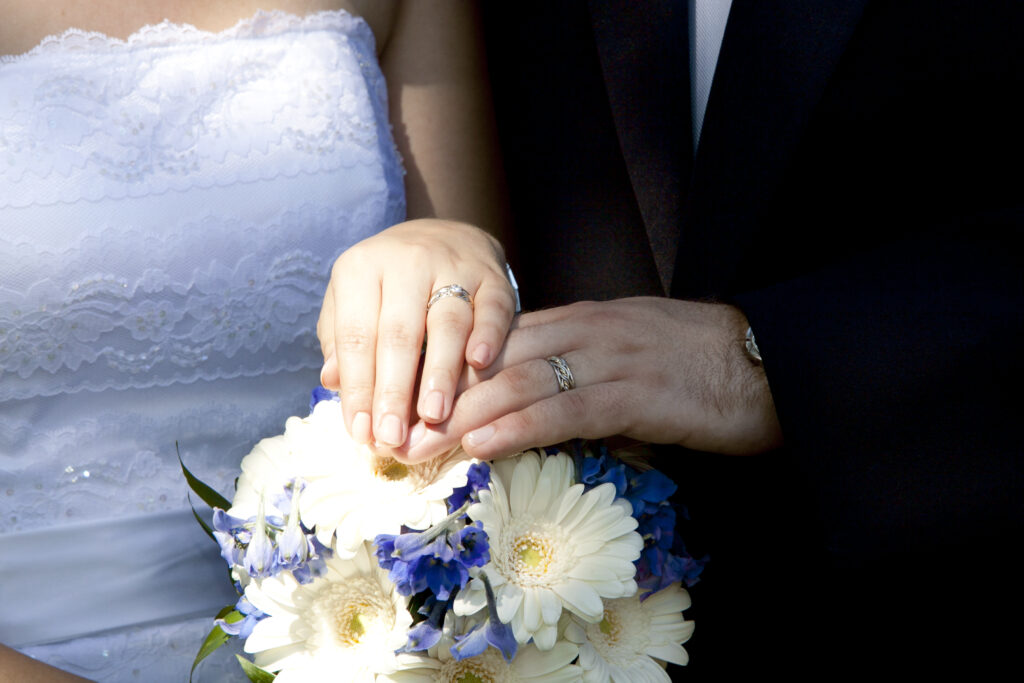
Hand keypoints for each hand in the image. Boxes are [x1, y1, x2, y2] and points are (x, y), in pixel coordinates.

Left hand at [317, 219, 515, 446]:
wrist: (443, 234)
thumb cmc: (387, 285)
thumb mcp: (350, 301)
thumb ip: (339, 341)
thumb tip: (331, 382)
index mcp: (360, 268)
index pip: (355, 335)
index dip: (357, 387)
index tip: (361, 432)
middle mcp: (406, 260)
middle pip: (399, 333)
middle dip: (394, 390)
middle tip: (393, 436)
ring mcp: (453, 264)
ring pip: (447, 322)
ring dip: (441, 372)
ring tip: (433, 415)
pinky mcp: (492, 274)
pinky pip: (493, 306)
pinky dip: (488, 335)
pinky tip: (480, 363)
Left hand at [399, 297, 781, 460]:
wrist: (768, 360)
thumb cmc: (699, 363)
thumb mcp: (630, 355)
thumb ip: (581, 373)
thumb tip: (540, 409)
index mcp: (583, 320)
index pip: (499, 341)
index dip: (449, 372)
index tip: (410, 401)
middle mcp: (587, 331)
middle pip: (496, 361)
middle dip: (440, 397)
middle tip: (397, 432)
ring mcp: (611, 359)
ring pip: (519, 383)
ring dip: (464, 416)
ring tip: (421, 445)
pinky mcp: (636, 394)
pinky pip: (566, 410)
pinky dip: (519, 428)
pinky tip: (483, 446)